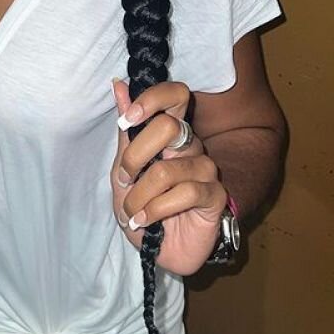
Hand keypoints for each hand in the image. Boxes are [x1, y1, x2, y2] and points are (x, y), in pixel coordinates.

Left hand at [110, 78, 228, 275]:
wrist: (158, 249)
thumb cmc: (142, 206)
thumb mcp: (124, 169)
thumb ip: (126, 130)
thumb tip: (118, 84)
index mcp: (171, 133)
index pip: (175, 95)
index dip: (152, 99)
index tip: (128, 119)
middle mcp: (191, 145)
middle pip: (170, 126)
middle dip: (135, 156)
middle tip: (123, 179)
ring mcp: (205, 169)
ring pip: (167, 169)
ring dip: (139, 195)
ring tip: (131, 211)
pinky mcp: (215, 196)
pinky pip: (185, 193)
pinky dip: (155, 209)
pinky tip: (145, 219)